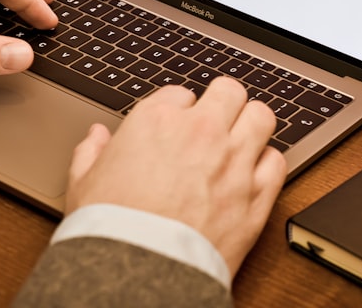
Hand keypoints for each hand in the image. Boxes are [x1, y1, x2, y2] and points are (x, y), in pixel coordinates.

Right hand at [67, 77, 286, 276]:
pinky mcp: (257, 194)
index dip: (178, 111)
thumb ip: (91, 152)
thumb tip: (96, 137)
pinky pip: (277, 161)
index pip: (180, 94)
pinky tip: (253, 174)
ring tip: (242, 138)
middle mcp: (201, 132)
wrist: (141, 271)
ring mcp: (234, 161)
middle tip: (217, 120)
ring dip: (252, 124)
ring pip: (262, 116)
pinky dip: (267, 164)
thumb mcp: (83, 184)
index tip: (175, 127)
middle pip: (229, 91)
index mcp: (157, 121)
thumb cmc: (112, 228)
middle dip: (223, 103)